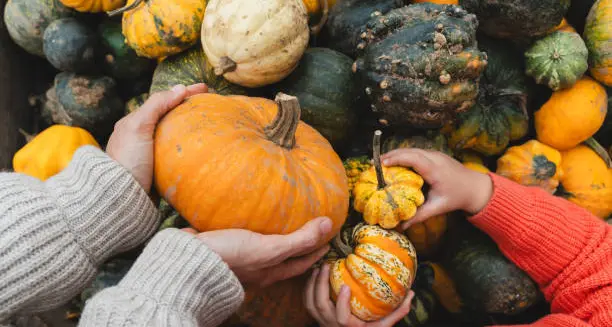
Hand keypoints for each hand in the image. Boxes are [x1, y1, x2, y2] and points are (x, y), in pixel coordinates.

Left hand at [106, 84, 207, 192]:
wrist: (122, 197)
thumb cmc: (128, 160)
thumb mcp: (138, 127)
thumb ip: (156, 105)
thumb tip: (179, 88)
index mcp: (134, 123)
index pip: (163, 101)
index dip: (184, 92)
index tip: (205, 88)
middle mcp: (141, 137)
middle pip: (169, 116)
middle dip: (188, 108)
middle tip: (209, 103)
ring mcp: (150, 154)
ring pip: (174, 135)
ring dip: (190, 127)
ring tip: (208, 123)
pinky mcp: (158, 170)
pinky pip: (176, 153)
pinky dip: (188, 146)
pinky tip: (200, 148)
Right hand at [183, 217, 332, 287]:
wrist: (189, 260)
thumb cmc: (232, 256)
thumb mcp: (270, 249)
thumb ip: (298, 239)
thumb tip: (328, 224)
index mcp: (270, 272)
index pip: (300, 263)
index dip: (316, 252)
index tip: (328, 240)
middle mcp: (257, 269)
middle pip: (283, 259)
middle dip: (297, 247)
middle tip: (310, 232)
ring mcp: (239, 260)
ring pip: (263, 250)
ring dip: (275, 238)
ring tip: (281, 222)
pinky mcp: (224, 247)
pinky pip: (244, 239)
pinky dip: (252, 230)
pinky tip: (249, 218)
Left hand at [305, 264, 414, 326]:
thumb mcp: (384, 326)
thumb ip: (398, 311)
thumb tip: (412, 293)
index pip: (342, 318)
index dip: (341, 302)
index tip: (345, 285)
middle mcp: (332, 326)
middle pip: (320, 306)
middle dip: (320, 284)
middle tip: (326, 265)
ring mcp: (322, 322)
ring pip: (311, 303)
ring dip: (312, 283)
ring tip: (319, 266)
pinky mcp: (315, 318)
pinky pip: (307, 303)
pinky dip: (307, 287)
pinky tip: (313, 274)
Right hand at [381, 148, 492, 228]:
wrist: (476, 188)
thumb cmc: (457, 197)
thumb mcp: (437, 208)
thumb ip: (418, 216)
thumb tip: (400, 227)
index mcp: (435, 169)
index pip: (413, 158)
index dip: (396, 159)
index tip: (381, 164)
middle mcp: (435, 157)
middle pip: (409, 151)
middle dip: (390, 156)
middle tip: (374, 165)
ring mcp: (435, 154)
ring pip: (411, 149)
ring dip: (396, 154)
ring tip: (380, 163)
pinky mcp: (434, 154)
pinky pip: (416, 152)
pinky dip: (403, 155)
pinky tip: (394, 163)